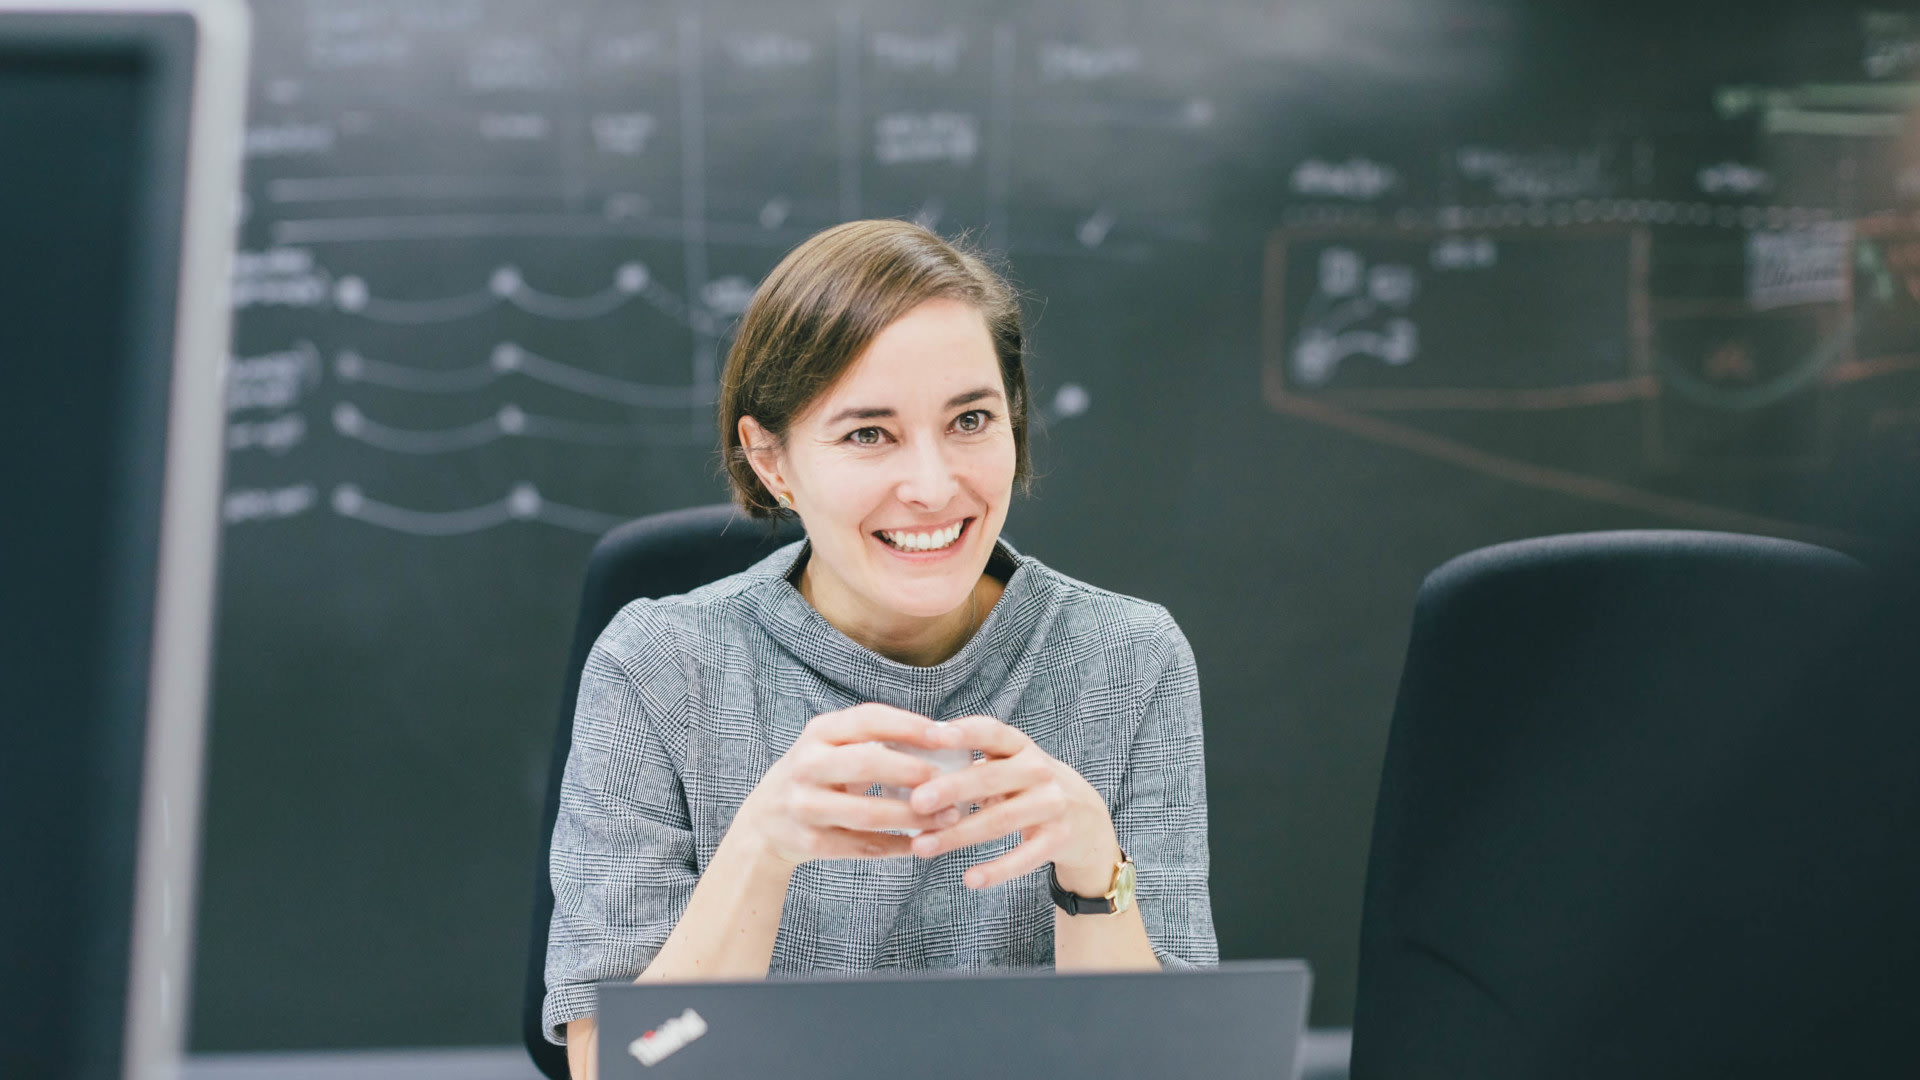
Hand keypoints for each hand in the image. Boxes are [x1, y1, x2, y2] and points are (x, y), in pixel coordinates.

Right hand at [735, 703, 964, 867]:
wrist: (763, 823)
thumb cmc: (816, 775)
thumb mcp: (830, 746)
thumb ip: (873, 739)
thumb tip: (941, 737)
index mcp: (818, 733)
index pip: (868, 720)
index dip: (910, 726)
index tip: (947, 736)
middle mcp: (807, 765)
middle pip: (867, 764)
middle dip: (914, 773)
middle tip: (950, 783)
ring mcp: (805, 805)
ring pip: (868, 813)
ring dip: (915, 818)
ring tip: (949, 818)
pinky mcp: (809, 842)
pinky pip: (863, 846)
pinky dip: (897, 846)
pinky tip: (922, 842)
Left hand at [904, 716, 1121, 893]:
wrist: (1089, 820)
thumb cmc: (1031, 788)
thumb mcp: (1011, 767)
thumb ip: (972, 766)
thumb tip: (910, 772)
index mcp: (1021, 747)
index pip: (992, 732)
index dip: (963, 732)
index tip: (930, 736)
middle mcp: (1039, 771)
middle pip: (990, 778)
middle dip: (951, 789)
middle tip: (915, 801)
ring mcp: (1052, 805)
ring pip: (999, 820)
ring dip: (957, 835)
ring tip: (921, 846)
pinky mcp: (1059, 839)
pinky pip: (1023, 857)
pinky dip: (996, 870)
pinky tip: (970, 879)